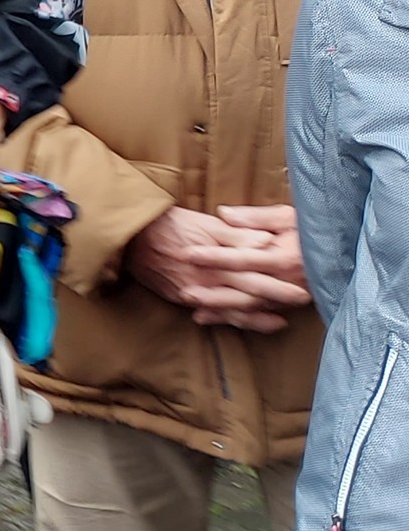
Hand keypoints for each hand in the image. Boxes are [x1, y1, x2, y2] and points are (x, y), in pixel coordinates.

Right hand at [126, 206, 311, 332]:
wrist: (127, 237)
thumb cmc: (166, 223)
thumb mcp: (202, 222)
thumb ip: (235, 234)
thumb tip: (267, 243)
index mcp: (216, 256)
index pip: (255, 271)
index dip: (279, 278)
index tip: (304, 281)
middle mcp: (208, 278)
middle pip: (249, 292)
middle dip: (277, 298)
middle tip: (304, 301)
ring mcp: (195, 292)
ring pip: (232, 308)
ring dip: (256, 316)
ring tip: (280, 322)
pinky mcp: (183, 298)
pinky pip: (210, 313)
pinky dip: (227, 319)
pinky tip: (241, 321)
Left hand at [193, 203, 307, 327]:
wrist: (346, 253)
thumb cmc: (315, 229)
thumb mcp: (289, 217)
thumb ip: (256, 218)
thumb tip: (224, 214)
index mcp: (285, 257)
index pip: (244, 258)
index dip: (215, 256)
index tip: (188, 253)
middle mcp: (286, 281)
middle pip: (244, 289)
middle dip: (214, 292)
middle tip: (185, 290)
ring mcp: (286, 296)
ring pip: (249, 307)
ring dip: (220, 308)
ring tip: (192, 307)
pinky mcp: (284, 304)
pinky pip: (255, 314)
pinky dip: (231, 317)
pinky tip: (205, 317)